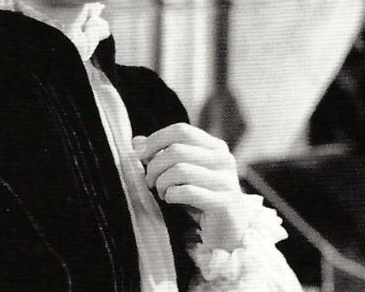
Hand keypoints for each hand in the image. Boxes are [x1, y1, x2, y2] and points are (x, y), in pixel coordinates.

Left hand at [133, 123, 249, 248]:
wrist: (228, 233)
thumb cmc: (201, 201)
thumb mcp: (181, 176)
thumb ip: (161, 157)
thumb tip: (137, 142)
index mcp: (215, 147)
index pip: (181, 130)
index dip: (156, 140)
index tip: (139, 155)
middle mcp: (224, 159)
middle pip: (177, 149)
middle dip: (154, 166)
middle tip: (149, 181)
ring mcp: (225, 180)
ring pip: (180, 169)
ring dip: (162, 182)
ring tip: (162, 192)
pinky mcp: (223, 202)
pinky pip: (188, 191)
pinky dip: (172, 195)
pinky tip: (171, 200)